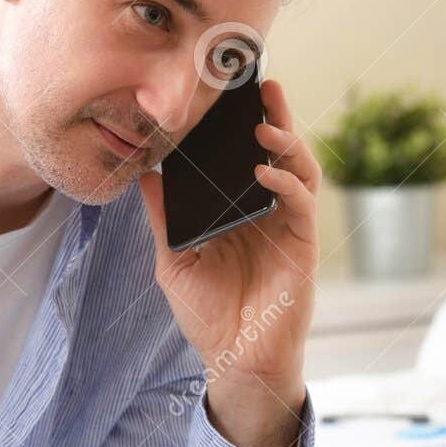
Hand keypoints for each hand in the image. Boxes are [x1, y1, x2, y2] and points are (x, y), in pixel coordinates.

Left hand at [137, 77, 318, 446]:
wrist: (234, 361)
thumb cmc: (208, 314)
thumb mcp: (174, 260)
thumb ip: (163, 218)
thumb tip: (144, 175)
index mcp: (239, 210)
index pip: (244, 157)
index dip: (241, 125)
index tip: (227, 93)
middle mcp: (267, 212)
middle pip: (278, 152)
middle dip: (274, 117)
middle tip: (263, 86)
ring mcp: (287, 227)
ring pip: (298, 169)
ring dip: (285, 142)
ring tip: (263, 125)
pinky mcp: (302, 246)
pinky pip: (300, 204)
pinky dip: (285, 183)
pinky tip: (264, 171)